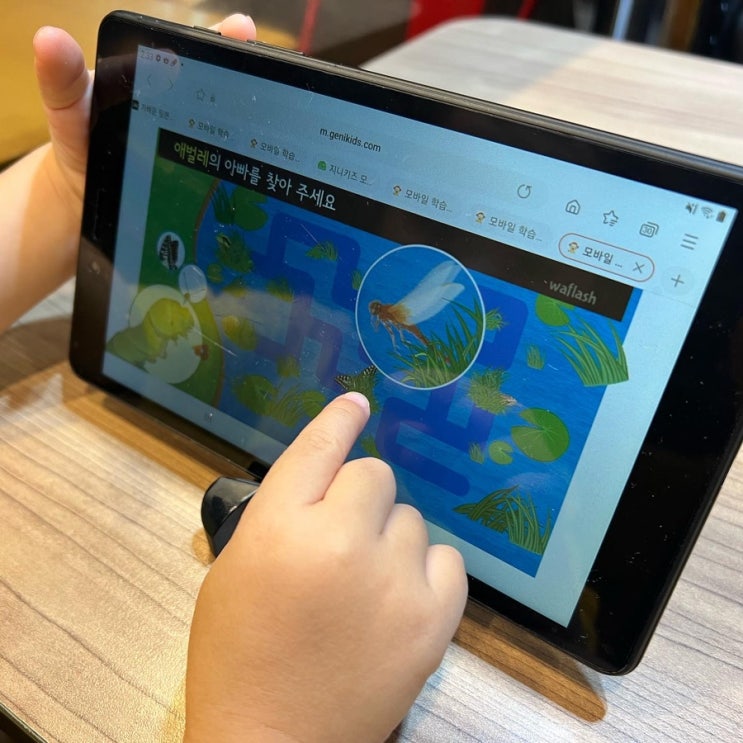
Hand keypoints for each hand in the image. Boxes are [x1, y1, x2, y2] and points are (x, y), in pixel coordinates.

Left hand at [0, 15, 256, 332]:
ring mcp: (207, 151)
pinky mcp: (210, 188)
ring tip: (277, 140)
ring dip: (261, 139)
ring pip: (241, 139)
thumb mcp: (71, 113)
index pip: (204, 57)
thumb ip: (62, 81)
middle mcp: (197, 114)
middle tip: (271, 86)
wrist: (88, 206)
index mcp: (169, 85)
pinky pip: (234, 182)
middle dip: (256, 90)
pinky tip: (263, 188)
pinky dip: (250, 184)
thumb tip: (49, 40)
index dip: (226, 43)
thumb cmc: (84, 148)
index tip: (242, 32)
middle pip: (235, 97)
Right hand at [184, 393, 467, 742]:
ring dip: (388, 537)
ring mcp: (393, 580)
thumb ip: (280, 512)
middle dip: (356, 498)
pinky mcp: (433, 618)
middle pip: (375, 474)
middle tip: (340, 539)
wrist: (276, 741)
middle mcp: (340, 542)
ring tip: (364, 583)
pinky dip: (424, 570)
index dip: (339, 420)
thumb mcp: (235, 568)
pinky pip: (447, 558)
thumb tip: (328, 472)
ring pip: (410, 517)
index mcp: (278, 529)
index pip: (319, 448)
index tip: (356, 403)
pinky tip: (398, 597)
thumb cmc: (240, 653)